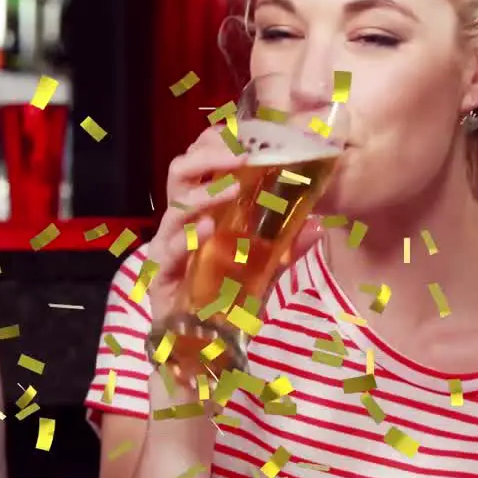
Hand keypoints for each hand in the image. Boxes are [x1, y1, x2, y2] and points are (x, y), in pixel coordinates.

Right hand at [148, 126, 322, 318]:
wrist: (199, 344)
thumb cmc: (224, 297)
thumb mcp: (263, 268)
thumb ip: (286, 247)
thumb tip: (317, 225)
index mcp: (203, 209)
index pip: (202, 162)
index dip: (218, 142)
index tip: (245, 133)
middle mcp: (182, 221)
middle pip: (182, 171)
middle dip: (209, 156)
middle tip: (241, 155)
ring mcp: (167, 244)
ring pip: (175, 205)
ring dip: (204, 193)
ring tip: (232, 189)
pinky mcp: (160, 273)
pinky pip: (168, 249)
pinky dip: (187, 237)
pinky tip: (206, 231)